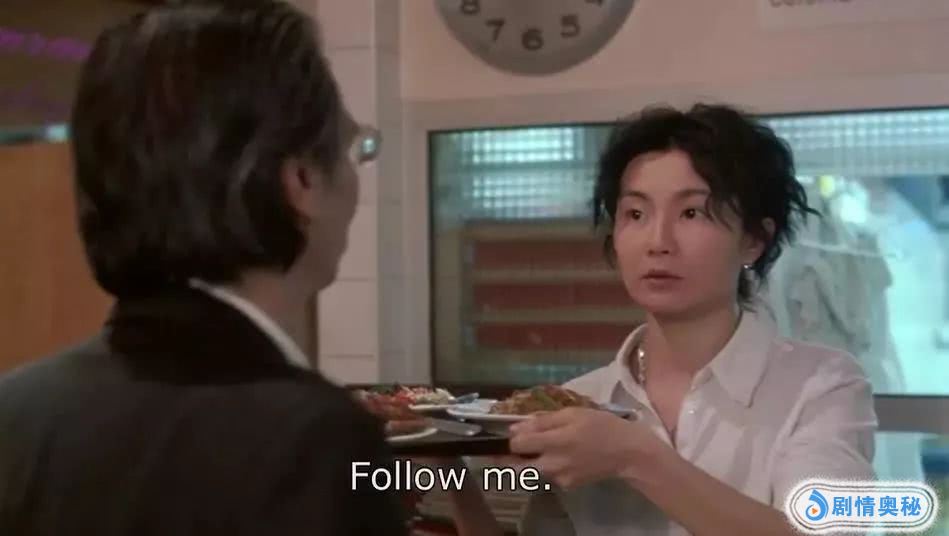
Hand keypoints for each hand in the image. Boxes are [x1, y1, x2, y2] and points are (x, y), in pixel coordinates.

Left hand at [507, 408, 669, 489]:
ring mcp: (560, 478)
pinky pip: (549, 474)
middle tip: (512, 447)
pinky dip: (548, 465)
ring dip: (531, 460)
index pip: (517, 445)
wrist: (628, 453)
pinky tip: (562, 455)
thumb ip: (542, 421)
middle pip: (517, 467)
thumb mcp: (573, 413)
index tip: (515, 430)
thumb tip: (515, 427)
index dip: (512, 437)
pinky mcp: (567, 485)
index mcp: (555, 442)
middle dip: (510, 457)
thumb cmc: (602, 426)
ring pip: (532, 471)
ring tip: (542, 446)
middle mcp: (554, 464)